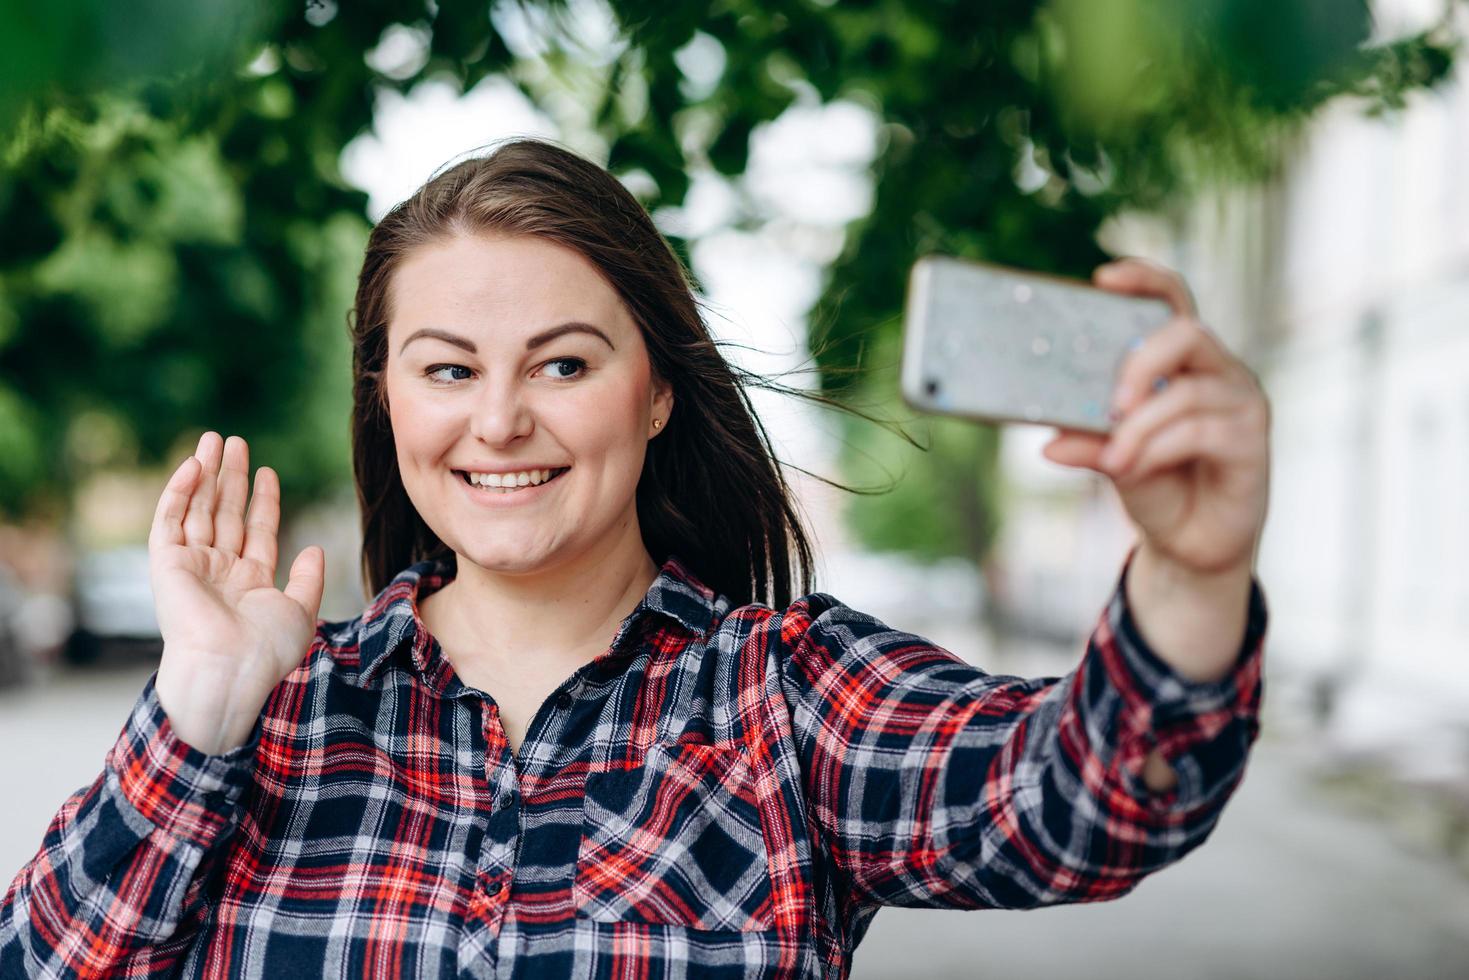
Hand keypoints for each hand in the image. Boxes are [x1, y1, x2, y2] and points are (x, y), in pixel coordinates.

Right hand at [150, 432, 324, 754]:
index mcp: (249, 582)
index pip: (256, 530)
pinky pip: (170, 520)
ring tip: (215, 439)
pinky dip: (179, 491)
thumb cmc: (266, 650)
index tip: (267, 471)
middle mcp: (219, 571)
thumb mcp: (301, 610)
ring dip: (205, 474)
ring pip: (198, 509)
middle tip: (236, 442)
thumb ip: (308, 578)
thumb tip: (314, 549)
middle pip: (225, 513)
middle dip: (230, 477)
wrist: (229, 669)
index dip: (262, 500)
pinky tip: (194, 464)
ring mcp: (192, 566)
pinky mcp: (166, 564)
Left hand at [1042, 259, 1270, 576]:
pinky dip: (1159, 448)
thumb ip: (1088, 442)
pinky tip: (1135, 468)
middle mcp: (1217, 371)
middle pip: (1186, 332)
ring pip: (1187, 391)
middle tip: (1111, 402)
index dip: (1144, 280)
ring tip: (1113, 459)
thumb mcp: (1112, 459)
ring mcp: (1240, 401)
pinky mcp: (1252, 439)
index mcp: (1182, 361)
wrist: (1191, 544)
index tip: (1103, 278)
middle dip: (1141, 361)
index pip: (1172, 301)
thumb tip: (1050, 444)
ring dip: (1141, 425)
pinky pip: (1201, 430)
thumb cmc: (1156, 485)